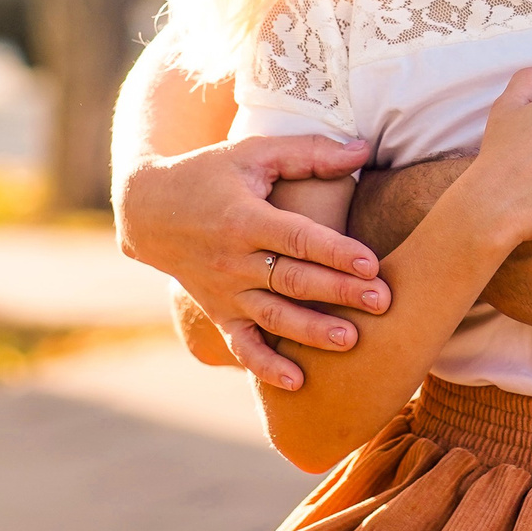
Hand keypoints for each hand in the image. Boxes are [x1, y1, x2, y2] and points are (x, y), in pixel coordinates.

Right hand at [115, 134, 390, 390]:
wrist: (149, 212)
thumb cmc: (210, 174)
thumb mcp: (253, 152)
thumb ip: (308, 153)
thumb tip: (362, 149)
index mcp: (245, 218)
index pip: (297, 238)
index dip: (335, 251)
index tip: (371, 262)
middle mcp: (233, 260)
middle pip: (293, 281)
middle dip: (339, 293)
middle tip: (382, 302)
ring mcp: (225, 291)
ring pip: (273, 317)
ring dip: (311, 331)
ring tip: (350, 340)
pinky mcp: (218, 312)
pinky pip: (242, 345)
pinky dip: (266, 367)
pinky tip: (298, 381)